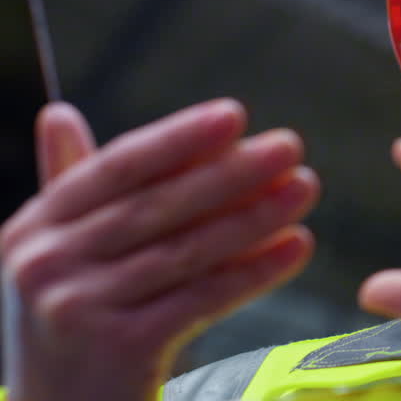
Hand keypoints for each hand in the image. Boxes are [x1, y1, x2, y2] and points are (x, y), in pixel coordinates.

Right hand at [1, 100, 319, 400]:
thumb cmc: (75, 323)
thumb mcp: (60, 254)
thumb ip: (70, 186)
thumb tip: (58, 111)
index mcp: (34, 229)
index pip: (116, 168)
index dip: (177, 138)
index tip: (234, 115)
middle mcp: (44, 266)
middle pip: (157, 206)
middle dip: (230, 172)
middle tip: (290, 146)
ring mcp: (77, 310)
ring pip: (186, 251)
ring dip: (254, 216)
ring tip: (305, 188)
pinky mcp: (119, 350)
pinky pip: (202, 299)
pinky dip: (254, 272)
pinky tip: (297, 246)